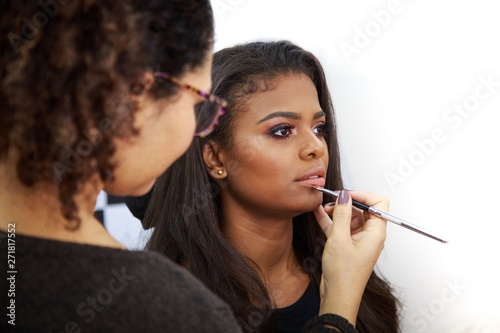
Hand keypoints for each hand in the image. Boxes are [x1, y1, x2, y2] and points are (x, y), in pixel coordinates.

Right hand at [313, 190, 388, 324]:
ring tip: (322, 207)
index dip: (363, 195)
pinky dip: (330, 220)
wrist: (337, 296)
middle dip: (346, 202)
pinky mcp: (347, 245)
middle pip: (362, 209)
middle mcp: (369, 235)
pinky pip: (340, 227)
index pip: (378, 203)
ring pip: (349, 217)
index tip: (346, 194)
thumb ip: (342, 214)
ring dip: (336, 211)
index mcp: (375, 233)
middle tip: (331, 200)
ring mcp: (358, 240)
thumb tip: (344, 195)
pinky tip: (318, 214)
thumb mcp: (339, 239)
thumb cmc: (344, 275)